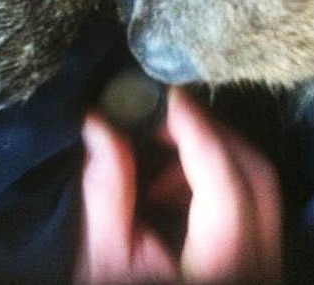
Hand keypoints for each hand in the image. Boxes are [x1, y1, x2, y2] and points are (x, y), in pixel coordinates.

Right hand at [76, 87, 281, 283]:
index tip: (168, 96)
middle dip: (207, 133)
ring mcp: (264, 258)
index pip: (226, 184)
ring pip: (256, 181)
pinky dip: (211, 176)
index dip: (198, 131)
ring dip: (208, 154)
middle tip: (161, 116)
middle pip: (254, 174)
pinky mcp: (255, 252)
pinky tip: (169, 188)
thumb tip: (98, 122)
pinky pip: (248, 196)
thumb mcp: (104, 258)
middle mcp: (259, 263)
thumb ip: (105, 187)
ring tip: (155, 162)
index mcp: (224, 268)